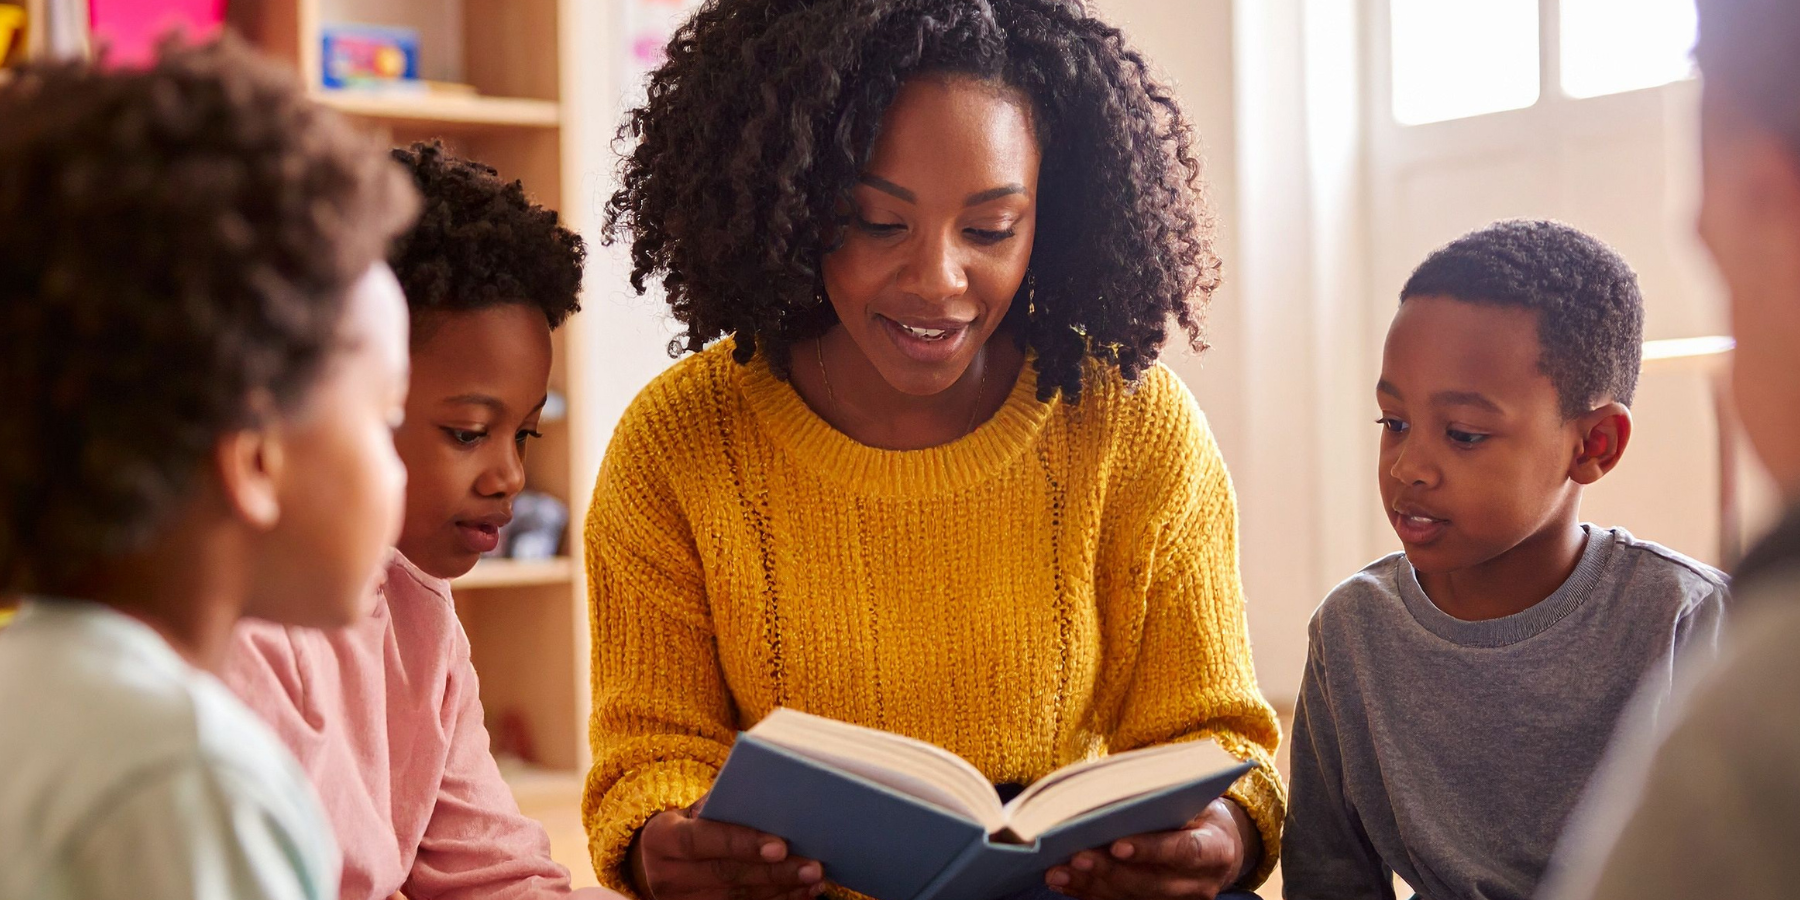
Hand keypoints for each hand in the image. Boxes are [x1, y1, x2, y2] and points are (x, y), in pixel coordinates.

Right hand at [629, 800, 825, 899]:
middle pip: (726, 874)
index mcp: (660, 839)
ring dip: (782, 888)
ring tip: (814, 877)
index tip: (780, 846)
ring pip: (739, 898)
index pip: (700, 839)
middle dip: (774, 871)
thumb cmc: (688, 827)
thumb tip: (770, 796)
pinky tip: (803, 892)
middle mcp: (666, 876)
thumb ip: (722, 804)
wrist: (662, 863)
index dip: (741, 843)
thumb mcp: (692, 811)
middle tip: (811, 865)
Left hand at [1044, 798, 1257, 899]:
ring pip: (1132, 898)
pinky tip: (1064, 881)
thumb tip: (1110, 795)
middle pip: (1151, 883)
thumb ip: (1162, 799)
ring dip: (1091, 885)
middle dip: (1110, 871)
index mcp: (1215, 850)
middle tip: (1076, 857)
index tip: (1117, 845)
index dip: (1151, 850)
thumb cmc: (1199, 811)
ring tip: (1058, 871)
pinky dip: (1089, 893)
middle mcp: (1200, 884)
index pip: (1184, 852)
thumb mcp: (1191, 798)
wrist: (1221, 845)